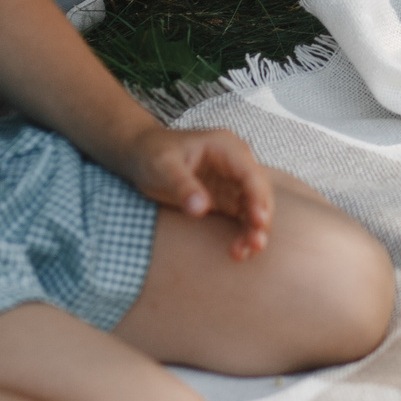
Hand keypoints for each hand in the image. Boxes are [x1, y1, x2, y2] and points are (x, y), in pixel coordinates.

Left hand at [121, 126, 274, 259]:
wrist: (140, 154)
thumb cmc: (152, 153)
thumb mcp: (163, 166)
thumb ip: (183, 185)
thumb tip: (200, 209)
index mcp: (226, 147)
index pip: (250, 174)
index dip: (258, 197)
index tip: (259, 220)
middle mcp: (236, 164)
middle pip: (259, 193)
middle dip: (260, 219)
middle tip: (255, 244)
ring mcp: (232, 182)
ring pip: (254, 209)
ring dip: (253, 231)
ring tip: (243, 253)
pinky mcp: (226, 199)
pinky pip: (242, 219)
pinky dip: (242, 234)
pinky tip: (238, 251)